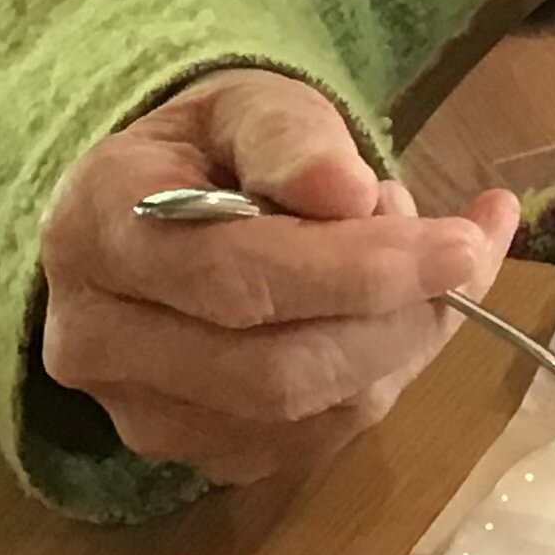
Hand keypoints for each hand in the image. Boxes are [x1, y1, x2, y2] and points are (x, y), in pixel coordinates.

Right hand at [38, 68, 519, 484]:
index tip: (460, 245)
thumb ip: (294, 139)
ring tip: (411, 264)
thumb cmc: (214, 146)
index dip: (357, 270)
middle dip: (393, 318)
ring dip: (395, 347)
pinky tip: (391, 313)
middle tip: (459, 253)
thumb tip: (349, 194)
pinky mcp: (186, 451)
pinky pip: (306, 443)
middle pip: (270, 369)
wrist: (159, 204)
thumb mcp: (252, 103)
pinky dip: (376, 379)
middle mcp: (95, 336)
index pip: (235, 274)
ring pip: (297, 416)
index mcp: (99, 226)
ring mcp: (135, 409)